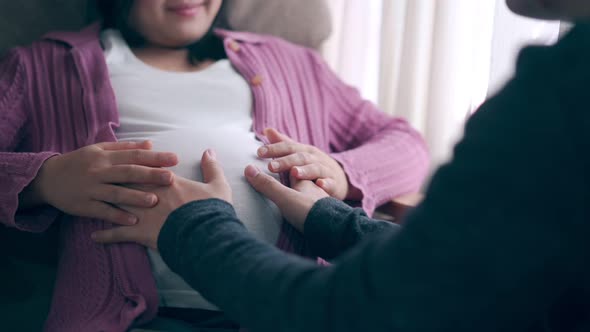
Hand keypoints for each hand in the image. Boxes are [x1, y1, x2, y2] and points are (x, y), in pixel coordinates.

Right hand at [30, 141, 177, 224]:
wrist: (47, 178)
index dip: (154, 157)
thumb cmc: (79, 163)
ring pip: (116, 193)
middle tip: (170, 178)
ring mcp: (91, 189)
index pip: (134, 155)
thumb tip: (150, 144)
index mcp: (104, 156)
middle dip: (150, 175)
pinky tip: (133, 220)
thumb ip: (125, 147)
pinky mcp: (84, 205)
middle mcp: (99, 171)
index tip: (174, 159)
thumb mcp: (99, 150)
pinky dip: (117, 216)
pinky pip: (103, 211)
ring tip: (154, 200)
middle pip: (128, 172)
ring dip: (136, 197)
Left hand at [91, 149, 231, 248]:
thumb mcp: (219, 186)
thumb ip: (212, 168)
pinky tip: (94, 237)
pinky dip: (105, 235)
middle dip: (114, 178)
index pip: (147, 168)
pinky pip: (117, 233)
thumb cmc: (212, 212)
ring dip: (104, 203)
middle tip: (101, 176)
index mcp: (167, 182)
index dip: (139, 164)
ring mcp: (142, 213)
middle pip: (126, 181)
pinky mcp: (139, 233)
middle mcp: (150, 194)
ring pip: (117, 203)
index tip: (131, 161)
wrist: (205, 236)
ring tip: (92, 202)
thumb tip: (209, 151)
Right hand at [244, 164, 328, 232]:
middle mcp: (313, 190)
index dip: (283, 161)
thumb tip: (248, 169)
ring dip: (301, 191)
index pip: (293, 168)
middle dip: (292, 174)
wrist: (333, 229)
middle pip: (301, 179)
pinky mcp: (323, 218)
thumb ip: (267, 185)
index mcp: (304, 182)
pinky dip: (308, 206)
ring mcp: (319, 203)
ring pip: (309, 193)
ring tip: (292, 193)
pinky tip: (305, 212)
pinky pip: (315, 208)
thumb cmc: (309, 211)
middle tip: (283, 173)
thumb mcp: (284, 197)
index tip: (272, 159)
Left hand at [257, 128, 361, 200]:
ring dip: (305, 171)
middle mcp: (315, 158)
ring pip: (315, 169)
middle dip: (285, 161)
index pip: (288, 147)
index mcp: (304, 151)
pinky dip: (326, 184)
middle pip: (300, 158)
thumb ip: (283, 143)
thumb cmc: (314, 164)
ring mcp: (326, 170)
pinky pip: (331, 184)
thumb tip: (266, 129)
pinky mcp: (335, 184)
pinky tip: (320, 185)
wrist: (341, 177)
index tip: (259, 152)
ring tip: (294, 173)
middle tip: (271, 167)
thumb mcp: (300, 152)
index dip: (274, 149)